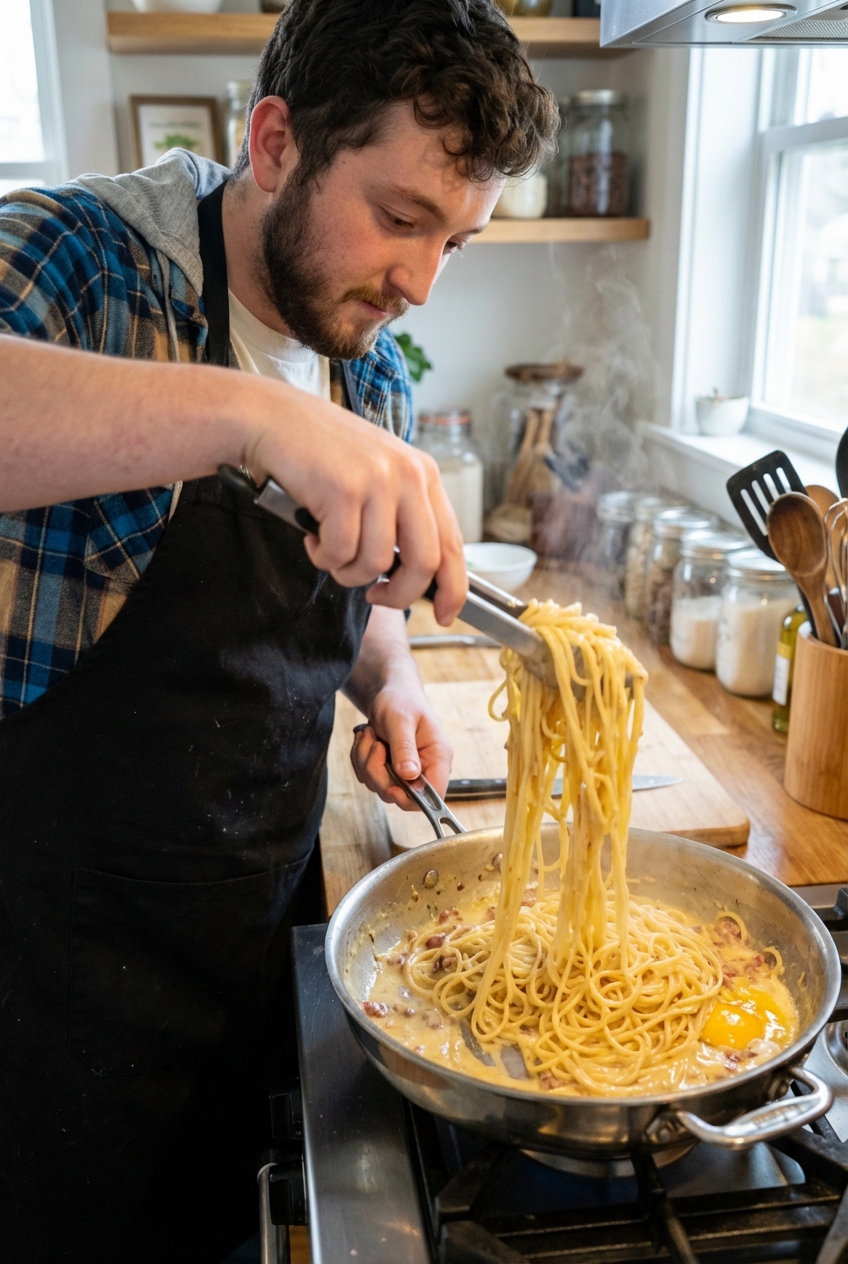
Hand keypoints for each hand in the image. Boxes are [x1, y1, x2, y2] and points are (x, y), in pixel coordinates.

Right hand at [244, 379, 465, 623]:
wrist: (273, 419)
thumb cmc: (321, 454)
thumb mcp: (378, 476)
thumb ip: (401, 516)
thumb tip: (415, 575)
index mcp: (423, 474)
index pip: (453, 543)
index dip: (453, 587)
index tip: (446, 614)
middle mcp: (408, 476)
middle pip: (424, 562)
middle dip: (398, 594)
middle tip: (375, 597)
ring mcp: (377, 481)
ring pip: (377, 563)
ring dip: (348, 572)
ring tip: (330, 551)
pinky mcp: (344, 490)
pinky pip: (340, 553)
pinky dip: (323, 557)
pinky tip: (313, 536)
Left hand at [350, 685, 452, 809]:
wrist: (388, 691)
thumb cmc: (401, 700)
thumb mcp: (401, 721)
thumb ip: (405, 748)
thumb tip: (410, 776)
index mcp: (438, 758)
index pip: (434, 795)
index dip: (411, 799)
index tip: (391, 786)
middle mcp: (424, 768)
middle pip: (400, 794)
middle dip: (378, 772)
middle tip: (374, 744)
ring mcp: (405, 771)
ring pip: (380, 786)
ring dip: (366, 762)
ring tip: (370, 734)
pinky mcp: (389, 770)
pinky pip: (369, 778)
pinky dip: (361, 759)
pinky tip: (367, 739)